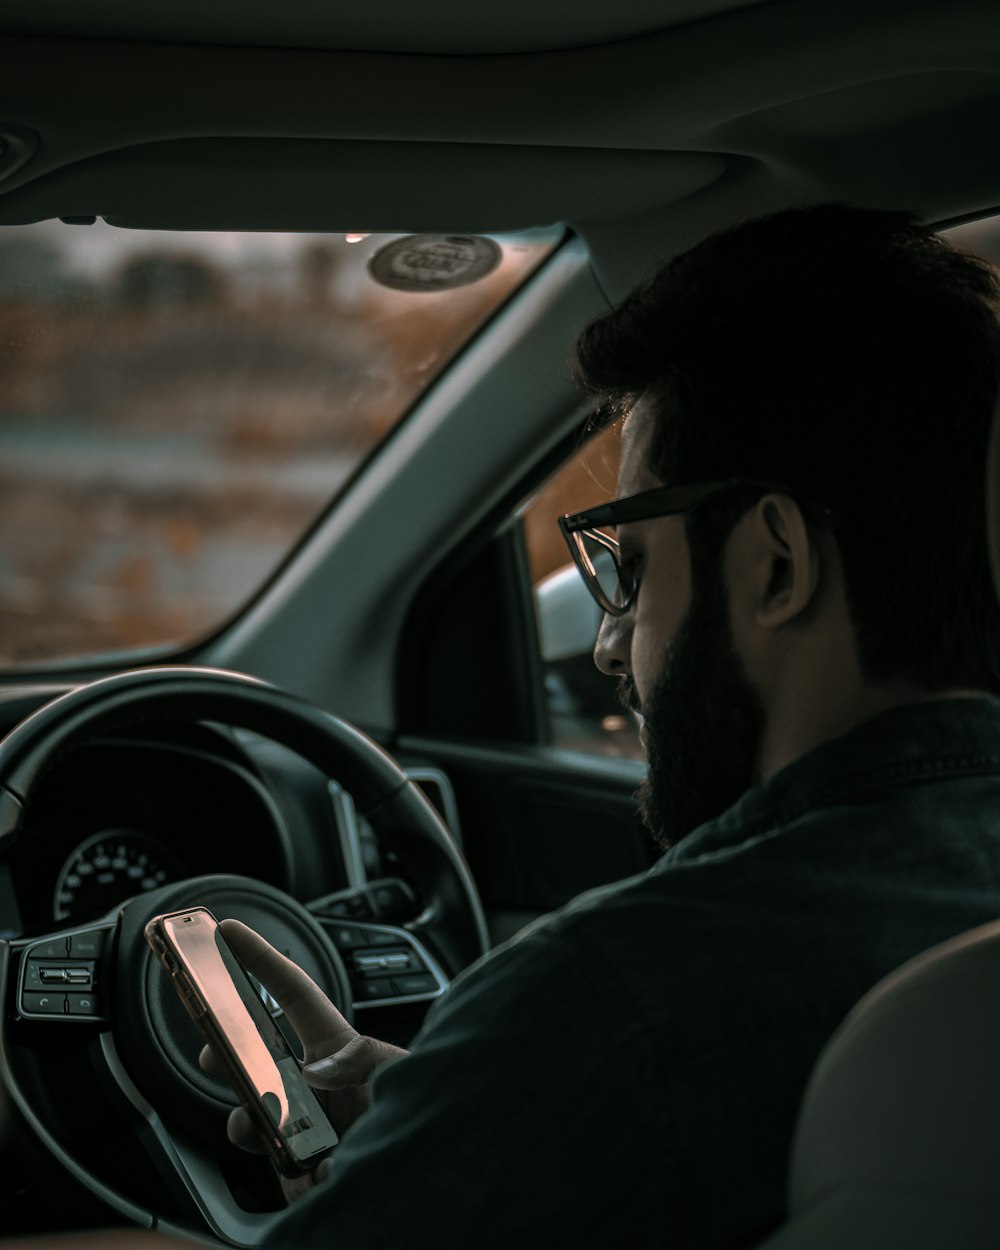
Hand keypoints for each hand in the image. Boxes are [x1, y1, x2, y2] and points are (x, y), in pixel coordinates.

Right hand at [199, 918, 407, 1200]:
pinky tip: (311, 1167)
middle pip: (256, 1053)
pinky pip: (267, 1160)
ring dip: (248, 1119)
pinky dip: (278, 1163)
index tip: (229, 932)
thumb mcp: (402, 1074)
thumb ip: (362, 1059)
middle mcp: (315, 1084)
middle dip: (227, 1046)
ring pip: (251, 1112)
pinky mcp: (296, 1167)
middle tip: (212, 1047)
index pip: (293, 995)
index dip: (261, 961)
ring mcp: (302, 1125)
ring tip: (269, 1130)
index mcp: (338, 1049)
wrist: (427, 1190)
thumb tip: (315, 1067)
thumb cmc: (426, 1122)